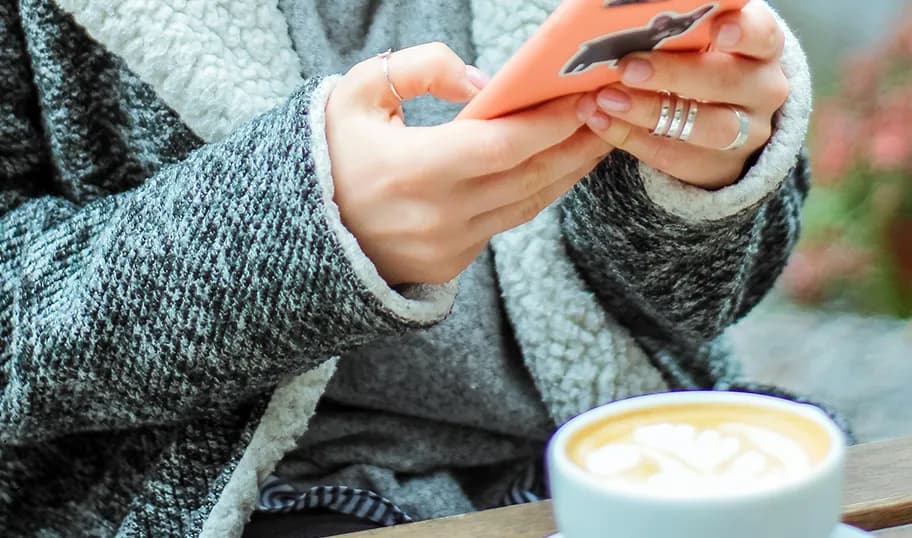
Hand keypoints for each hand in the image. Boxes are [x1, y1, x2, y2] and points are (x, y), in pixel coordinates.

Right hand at [327, 43, 611, 285]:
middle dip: (576, 144)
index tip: (583, 96)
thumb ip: (422, 70)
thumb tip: (485, 83)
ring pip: (527, 204)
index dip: (551, 122)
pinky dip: (534, 193)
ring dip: (567, 172)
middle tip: (609, 113)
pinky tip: (553, 168)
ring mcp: (448, 246)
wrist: (297, 231)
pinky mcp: (452, 263)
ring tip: (596, 139)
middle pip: (530, 177)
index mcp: (413, 170)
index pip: (504, 145)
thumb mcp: (358, 93)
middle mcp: (439, 215)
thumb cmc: (329, 154)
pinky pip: (506, 222)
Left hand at [576, 0, 788, 188]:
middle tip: (628, 68)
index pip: (762, 35)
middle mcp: (763, 89)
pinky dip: (632, 139)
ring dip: (650, 112)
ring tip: (606, 99)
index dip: (742, 32)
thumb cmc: (701, 61)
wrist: (719, 119)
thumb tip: (628, 9)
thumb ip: (680, 27)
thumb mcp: (700, 41)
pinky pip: (675, 156)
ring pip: (706, 127)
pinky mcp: (719, 167)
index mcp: (763, 46)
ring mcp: (747, 133)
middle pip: (728, 82)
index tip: (716, 30)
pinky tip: (600, 122)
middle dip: (675, 74)